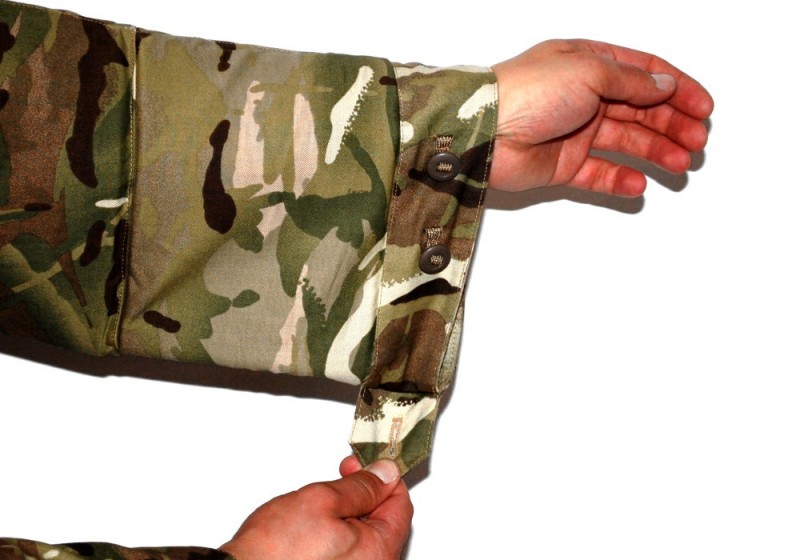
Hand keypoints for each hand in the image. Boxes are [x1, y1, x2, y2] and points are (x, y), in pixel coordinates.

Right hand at [219, 457, 412, 559]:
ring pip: (365, 535)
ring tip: (325, 498)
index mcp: (379, 551)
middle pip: (384, 520)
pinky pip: (350, 550)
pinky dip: (340, 531)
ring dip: (351, 510)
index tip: (370, 462)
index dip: (385, 477)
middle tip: (346, 473)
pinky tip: (318, 522)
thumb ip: (361, 486)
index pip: (400, 504)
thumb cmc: (274, 552)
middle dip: (367, 491)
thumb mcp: (322, 501)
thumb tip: (385, 473)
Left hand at [489, 39, 713, 195]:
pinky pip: (599, 173)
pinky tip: (639, 184)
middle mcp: (584, 95)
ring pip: (625, 142)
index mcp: (589, 63)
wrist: (486, 132)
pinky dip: (620, 179)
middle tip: (696, 142)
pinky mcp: (562, 165)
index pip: (644, 74)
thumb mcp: (589, 71)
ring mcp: (574, 131)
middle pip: (640, 109)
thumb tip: (663, 87)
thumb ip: (630, 82)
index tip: (704, 108)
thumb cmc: (530, 90)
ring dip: (655, 152)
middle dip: (672, 124)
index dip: (678, 89)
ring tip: (680, 165)